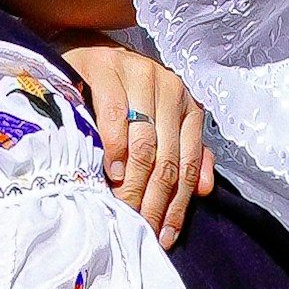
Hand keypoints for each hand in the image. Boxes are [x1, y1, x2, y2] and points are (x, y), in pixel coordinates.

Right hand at [53, 36, 215, 248]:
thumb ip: (184, 152)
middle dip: (154, 201)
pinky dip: (116, 147)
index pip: (187, 164)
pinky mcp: (108, 67)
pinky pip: (116, 115)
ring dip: (134, 183)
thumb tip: (205, 190)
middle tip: (139, 229)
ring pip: (145, 143)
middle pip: (167, 158)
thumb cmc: (119, 95)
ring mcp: (140, 74)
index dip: (177, 204)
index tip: (163, 236)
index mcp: (187, 105)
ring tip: (123, 210)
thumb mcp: (155, 121)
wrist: (83, 52)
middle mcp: (170, 88)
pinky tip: (112, 171)